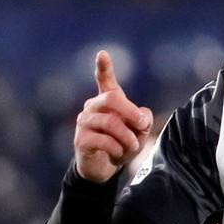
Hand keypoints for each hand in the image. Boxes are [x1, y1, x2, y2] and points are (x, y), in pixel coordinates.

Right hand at [73, 50, 153, 183]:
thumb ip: (143, 121)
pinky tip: (118, 154)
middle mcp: (92, 107)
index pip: (104, 80)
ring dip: (127, 137)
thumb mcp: (138, 132)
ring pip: (110, 122)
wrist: (103, 169)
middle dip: (131, 112)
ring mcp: (84, 122)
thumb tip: (142, 117)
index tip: (102, 54)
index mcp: (106, 101)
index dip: (104, 67)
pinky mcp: (80, 140)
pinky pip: (103, 140)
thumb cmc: (121, 145)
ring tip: (133, 146)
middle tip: (143, 125)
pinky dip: (117, 148)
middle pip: (111, 99)